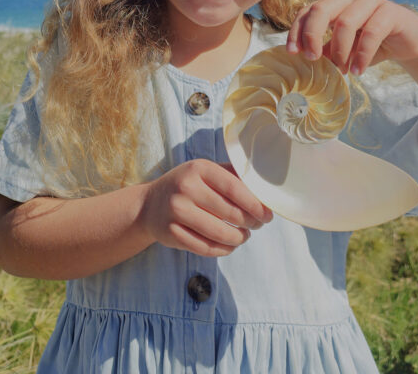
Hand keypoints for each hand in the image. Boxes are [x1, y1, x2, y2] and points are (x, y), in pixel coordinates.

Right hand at [140, 159, 272, 256]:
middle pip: (229, 212)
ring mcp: (176, 211)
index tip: (267, 214)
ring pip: (219, 233)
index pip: (235, 188)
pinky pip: (205, 247)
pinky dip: (223, 250)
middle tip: (258, 225)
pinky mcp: (171, 233)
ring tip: (244, 236)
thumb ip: (231, 175)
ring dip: (238, 238)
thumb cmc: (187, 186)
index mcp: (199, 168)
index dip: (255, 204)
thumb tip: (264, 189)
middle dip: (250, 222)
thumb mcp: (205, 172)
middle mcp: (186, 187)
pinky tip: (230, 245)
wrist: (150, 204)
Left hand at [287, 0, 417, 74]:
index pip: (307, 11)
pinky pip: (371, 32)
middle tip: (312, 59)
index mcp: (334, 1)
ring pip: (345, 22)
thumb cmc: (370, 45)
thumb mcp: (342, 49)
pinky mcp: (391, 11)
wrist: (409, 43)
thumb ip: (322, 48)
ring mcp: (371, 0)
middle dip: (312, 35)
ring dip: (340, 51)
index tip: (292, 53)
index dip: (297, 31)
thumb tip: (299, 56)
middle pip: (321, 9)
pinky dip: (361, 55)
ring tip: (342, 71)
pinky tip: (357, 71)